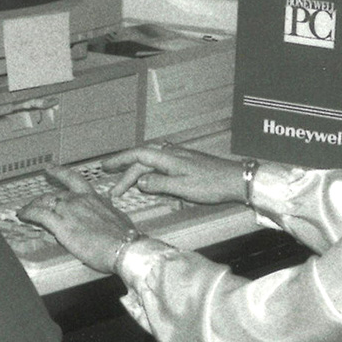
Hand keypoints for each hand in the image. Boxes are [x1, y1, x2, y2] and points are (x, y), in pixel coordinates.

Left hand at [17, 166, 139, 272]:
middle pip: (55, 194)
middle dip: (43, 200)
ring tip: (26, 212)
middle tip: (35, 204)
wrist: (124, 248)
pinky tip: (22, 215)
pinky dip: (28, 213)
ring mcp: (69, 210)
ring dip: (33, 206)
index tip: (50, 168)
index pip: (73, 180)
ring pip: (44, 202)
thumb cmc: (125, 238)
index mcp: (94, 197)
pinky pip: (38, 214)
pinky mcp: (61, 224)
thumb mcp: (117, 219)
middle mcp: (80, 200)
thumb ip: (107, 213)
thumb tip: (106, 215)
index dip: (59, 172)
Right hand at [103, 142, 243, 204]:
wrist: (236, 179)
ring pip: (151, 159)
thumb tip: (139, 181)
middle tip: (112, 184)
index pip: (138, 155)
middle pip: (142, 158)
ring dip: (136, 168)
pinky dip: (149, 168)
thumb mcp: (182, 188)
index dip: (120, 161)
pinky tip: (149, 175)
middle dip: (125, 170)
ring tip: (125, 178)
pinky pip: (160, 162)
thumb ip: (159, 184)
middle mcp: (172, 153)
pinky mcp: (186, 161)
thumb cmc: (211, 184)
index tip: (105, 168)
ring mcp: (180, 156)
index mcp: (168, 158)